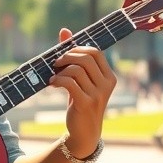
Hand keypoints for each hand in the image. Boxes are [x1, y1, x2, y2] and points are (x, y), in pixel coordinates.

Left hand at [49, 28, 115, 159]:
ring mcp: (98, 94)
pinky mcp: (86, 103)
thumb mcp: (80, 80)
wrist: (84, 132)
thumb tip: (64, 31)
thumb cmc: (81, 101)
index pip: (95, 52)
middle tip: (55, 64)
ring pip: (76, 70)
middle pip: (85, 58)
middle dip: (66, 57)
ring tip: (54, 77)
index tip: (64, 56)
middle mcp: (107, 84)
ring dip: (60, 71)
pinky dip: (58, 80)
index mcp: (109, 76)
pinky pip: (70, 83)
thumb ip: (74, 57)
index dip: (77, 49)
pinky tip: (53, 84)